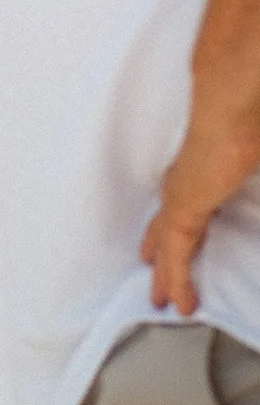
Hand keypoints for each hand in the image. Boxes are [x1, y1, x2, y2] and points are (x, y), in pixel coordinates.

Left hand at [142, 105, 259, 314]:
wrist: (235, 102)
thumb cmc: (250, 117)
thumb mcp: (256, 157)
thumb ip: (251, 164)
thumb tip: (256, 164)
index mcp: (205, 162)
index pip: (190, 200)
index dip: (182, 223)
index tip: (176, 238)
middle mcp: (188, 177)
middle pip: (170, 224)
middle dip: (163, 251)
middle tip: (155, 274)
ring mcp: (182, 192)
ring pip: (169, 243)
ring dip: (168, 273)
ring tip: (164, 300)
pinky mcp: (182, 208)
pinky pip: (176, 254)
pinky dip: (177, 278)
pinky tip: (179, 302)